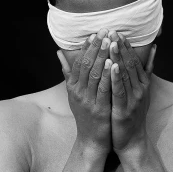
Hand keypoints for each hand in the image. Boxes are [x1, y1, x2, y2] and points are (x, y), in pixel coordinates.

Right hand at [57, 29, 113, 156]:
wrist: (92, 140)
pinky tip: (112, 63)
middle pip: (86, 65)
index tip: (94, 33)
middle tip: (104, 31)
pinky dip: (106, 75)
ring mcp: (87, 101)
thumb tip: (59, 53)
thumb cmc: (86, 115)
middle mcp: (78, 92)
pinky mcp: (98, 109)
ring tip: (109, 41)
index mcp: (73, 87)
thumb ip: (69, 73)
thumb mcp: (74, 93)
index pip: (78, 62)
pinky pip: (103, 89)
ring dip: (102, 56)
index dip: (86, 47)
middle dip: (96, 46)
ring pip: (94, 74)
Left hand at [108, 32, 156, 153]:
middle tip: (113, 31)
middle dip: (121, 47)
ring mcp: (133, 100)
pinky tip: (111, 66)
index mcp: (142, 84)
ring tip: (112, 42)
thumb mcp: (142, 91)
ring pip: (125, 75)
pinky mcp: (124, 110)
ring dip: (118, 57)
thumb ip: (146, 70)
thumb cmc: (133, 114)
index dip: (126, 46)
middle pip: (130, 64)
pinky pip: (119, 91)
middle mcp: (140, 89)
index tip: (118, 31)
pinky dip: (116, 77)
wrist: (132, 141)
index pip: (134, 61)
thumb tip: (154, 48)